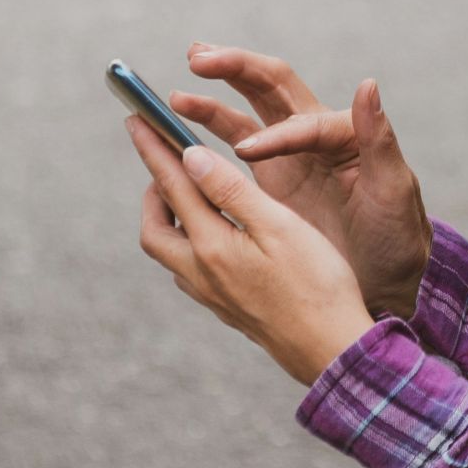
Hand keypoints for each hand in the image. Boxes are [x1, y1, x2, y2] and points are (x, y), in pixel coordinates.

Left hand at [125, 115, 375, 384]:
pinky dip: (188, 241)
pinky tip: (214, 236)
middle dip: (154, 189)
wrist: (331, 350)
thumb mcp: (280, 226)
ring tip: (190, 194)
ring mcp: (211, 295)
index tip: (136, 117)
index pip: (173, 185)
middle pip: (155, 227)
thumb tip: (189, 157)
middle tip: (166, 161)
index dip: (153, 148)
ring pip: (170, 250)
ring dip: (169, 217)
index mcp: (212, 246)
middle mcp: (201, 272)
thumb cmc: (318, 284)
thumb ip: (232, 190)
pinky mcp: (225, 307)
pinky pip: (188, 269)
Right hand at [167, 43, 431, 319]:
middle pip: (270, 87)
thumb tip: (367, 84)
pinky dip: (206, 136)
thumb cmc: (397, 235)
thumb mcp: (394, 189)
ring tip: (177, 97)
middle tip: (198, 59)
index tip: (247, 152)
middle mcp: (314, 135)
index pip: (303, 121)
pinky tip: (178, 133)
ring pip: (245, 115)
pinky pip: (234, 147)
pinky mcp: (271, 180)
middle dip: (235, 69)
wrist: (388, 279)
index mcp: (344, 135)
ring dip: (211, 102)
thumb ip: (379, 139)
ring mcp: (289, 156)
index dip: (275, 134)